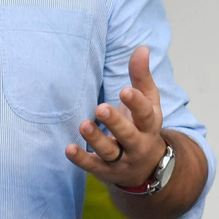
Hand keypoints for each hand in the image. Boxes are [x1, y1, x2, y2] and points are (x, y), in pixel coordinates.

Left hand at [66, 45, 166, 187]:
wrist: (147, 167)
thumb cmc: (143, 125)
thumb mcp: (148, 102)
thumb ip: (141, 77)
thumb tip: (142, 48)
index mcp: (149, 125)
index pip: (145, 114)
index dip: (136, 103)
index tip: (125, 90)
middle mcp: (138, 144)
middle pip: (128, 135)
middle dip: (115, 122)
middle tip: (101, 107)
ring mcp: (122, 160)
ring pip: (109, 152)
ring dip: (96, 139)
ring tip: (84, 124)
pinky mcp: (106, 171)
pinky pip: (93, 166)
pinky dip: (81, 159)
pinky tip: (68, 148)